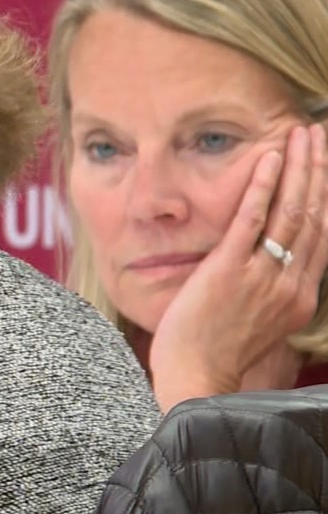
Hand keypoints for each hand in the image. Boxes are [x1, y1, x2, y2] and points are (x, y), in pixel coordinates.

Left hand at [149, 124, 327, 408]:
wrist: (197, 379)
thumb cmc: (217, 354)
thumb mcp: (261, 322)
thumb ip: (274, 292)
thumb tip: (276, 266)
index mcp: (300, 296)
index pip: (322, 235)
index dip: (327, 195)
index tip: (325, 165)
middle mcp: (290, 283)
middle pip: (314, 215)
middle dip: (318, 170)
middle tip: (318, 135)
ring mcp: (262, 276)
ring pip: (290, 212)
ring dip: (297, 168)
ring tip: (300, 134)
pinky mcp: (229, 271)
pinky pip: (251, 221)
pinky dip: (262, 187)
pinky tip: (267, 159)